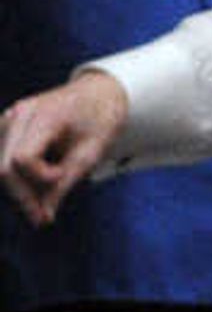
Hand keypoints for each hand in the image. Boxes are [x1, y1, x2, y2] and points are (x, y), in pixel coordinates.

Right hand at [3, 71, 131, 228]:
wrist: (100, 92)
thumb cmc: (100, 120)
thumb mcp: (91, 153)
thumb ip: (64, 184)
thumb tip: (42, 218)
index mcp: (44, 115)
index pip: (23, 159)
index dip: (41, 177)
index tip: (64, 176)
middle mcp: (19, 114)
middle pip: (4, 167)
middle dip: (22, 196)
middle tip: (44, 218)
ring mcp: (8, 119)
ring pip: (0, 166)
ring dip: (19, 188)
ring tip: (45, 200)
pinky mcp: (6, 127)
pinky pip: (3, 159)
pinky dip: (18, 177)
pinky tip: (37, 185)